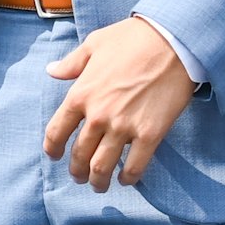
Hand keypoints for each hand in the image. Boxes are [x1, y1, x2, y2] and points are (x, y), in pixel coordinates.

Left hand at [42, 16, 197, 190]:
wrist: (172, 42)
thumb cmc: (132, 39)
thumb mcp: (94, 44)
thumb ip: (71, 63)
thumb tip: (51, 70)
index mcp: (80, 94)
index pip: (57, 131)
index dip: (53, 148)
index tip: (54, 155)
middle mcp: (98, 115)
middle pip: (79, 154)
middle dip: (76, 170)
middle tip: (79, 177)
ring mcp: (123, 127)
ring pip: (102, 166)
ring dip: (98, 180)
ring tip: (98, 185)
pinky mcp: (150, 134)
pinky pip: (135, 165)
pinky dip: (128, 177)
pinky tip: (126, 180)